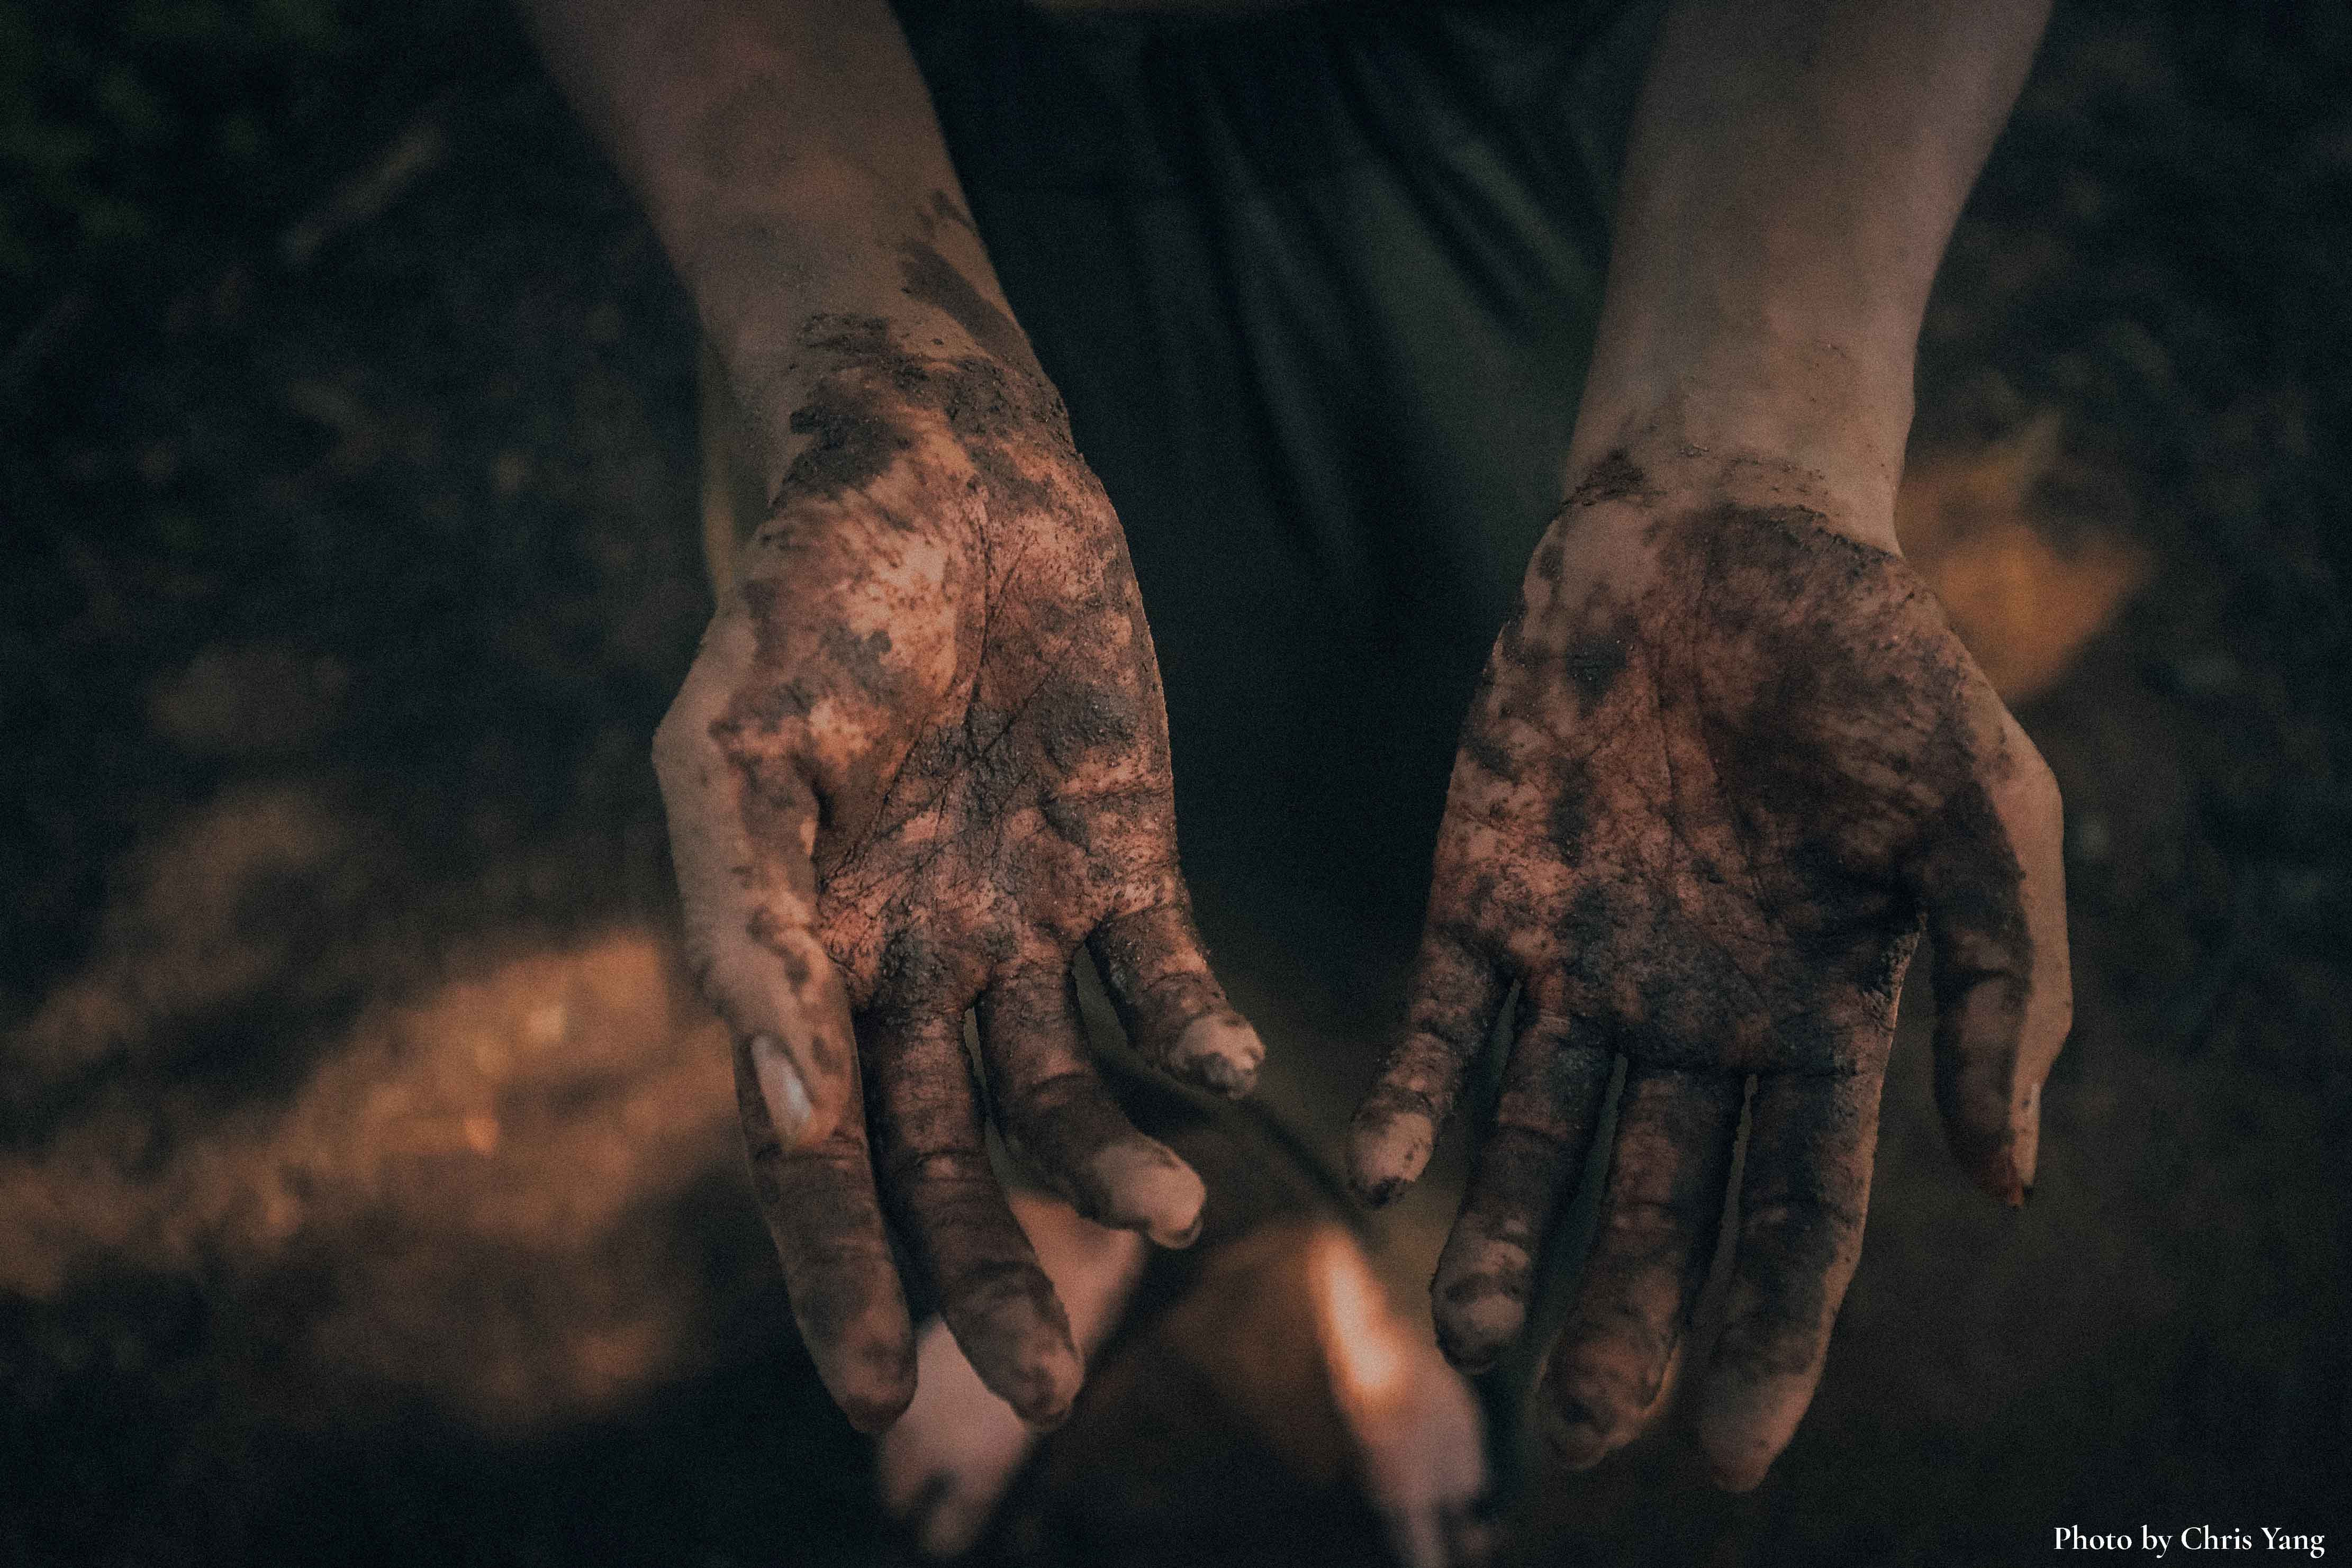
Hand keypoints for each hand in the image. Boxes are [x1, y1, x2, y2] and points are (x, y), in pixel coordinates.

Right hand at [654, 317, 1263, 1432]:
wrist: (936, 465)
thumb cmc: (806, 595)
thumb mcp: (737, 754)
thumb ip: (744, 924)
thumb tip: (775, 1106)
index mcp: (799, 957)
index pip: (814, 1155)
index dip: (840, 1274)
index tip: (874, 1397)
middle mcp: (908, 963)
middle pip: (947, 1159)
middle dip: (987, 1275)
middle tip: (1043, 1387)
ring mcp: (1017, 917)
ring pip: (1063, 1091)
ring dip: (1114, 1166)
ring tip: (1174, 1215)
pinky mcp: (1122, 855)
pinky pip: (1163, 978)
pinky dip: (1197, 1035)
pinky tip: (1231, 1076)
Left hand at [1348, 444, 2069, 1489]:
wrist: (1726, 530)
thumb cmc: (1880, 664)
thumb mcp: (1990, 815)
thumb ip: (2012, 989)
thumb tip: (2004, 1184)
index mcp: (1818, 1024)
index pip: (1793, 1220)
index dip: (1766, 1340)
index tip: (1726, 1452)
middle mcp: (1691, 1024)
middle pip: (1652, 1209)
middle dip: (1617, 1322)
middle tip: (1579, 1434)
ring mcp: (1579, 969)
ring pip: (1534, 1144)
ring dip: (1500, 1242)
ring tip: (1470, 1339)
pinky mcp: (1482, 901)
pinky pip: (1439, 1028)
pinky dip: (1409, 1099)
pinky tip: (1382, 1172)